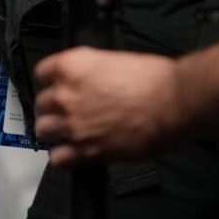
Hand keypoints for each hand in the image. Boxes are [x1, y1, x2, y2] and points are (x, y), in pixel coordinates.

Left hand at [32, 47, 188, 166]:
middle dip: (55, 107)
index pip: (42, 73)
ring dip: (56, 131)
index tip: (59, 86)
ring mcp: (73, 124)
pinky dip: (64, 157)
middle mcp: (65, 95)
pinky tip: (74, 152)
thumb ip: (89, 72)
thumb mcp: (113, 60)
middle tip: (71, 111)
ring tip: (71, 132)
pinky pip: (58, 158)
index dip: (52, 81)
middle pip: (42, 103)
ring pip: (44, 130)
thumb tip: (85, 81)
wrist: (176, 102)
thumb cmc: (156, 79)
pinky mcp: (86, 150)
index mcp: (72, 66)